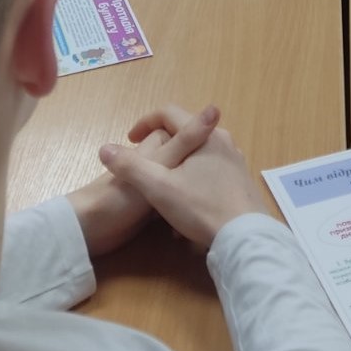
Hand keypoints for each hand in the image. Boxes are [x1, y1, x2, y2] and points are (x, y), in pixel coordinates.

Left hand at [65, 107, 218, 257]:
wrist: (90, 230)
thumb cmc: (124, 196)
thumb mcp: (160, 167)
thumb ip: (184, 141)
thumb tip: (214, 108)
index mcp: (158, 144)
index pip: (190, 133)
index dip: (206, 143)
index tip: (222, 160)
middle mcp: (157, 160)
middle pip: (188, 160)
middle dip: (201, 174)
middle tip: (216, 191)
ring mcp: (152, 183)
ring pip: (182, 182)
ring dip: (192, 194)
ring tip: (207, 208)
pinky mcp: (149, 206)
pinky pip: (173, 203)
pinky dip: (180, 211)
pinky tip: (189, 225)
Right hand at [99, 105, 268, 247]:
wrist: (245, 236)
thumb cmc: (201, 207)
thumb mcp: (159, 189)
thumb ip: (131, 167)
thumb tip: (105, 149)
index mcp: (204, 135)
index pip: (168, 113)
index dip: (144, 123)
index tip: (129, 141)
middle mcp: (223, 140)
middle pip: (184, 133)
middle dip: (161, 146)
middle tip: (144, 165)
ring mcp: (234, 159)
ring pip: (197, 154)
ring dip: (176, 167)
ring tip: (162, 189)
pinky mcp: (240, 179)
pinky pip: (210, 170)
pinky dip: (193, 180)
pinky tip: (186, 206)